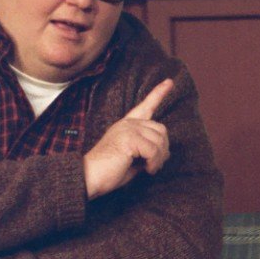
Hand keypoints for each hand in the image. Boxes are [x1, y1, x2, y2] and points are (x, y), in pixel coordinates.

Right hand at [83, 79, 173, 199]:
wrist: (89, 177)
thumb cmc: (110, 171)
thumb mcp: (133, 158)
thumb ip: (147, 150)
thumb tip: (166, 151)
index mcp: (127, 125)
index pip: (145, 106)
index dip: (158, 93)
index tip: (169, 82)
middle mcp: (128, 124)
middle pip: (161, 130)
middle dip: (163, 150)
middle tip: (154, 165)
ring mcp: (128, 129)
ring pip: (159, 141)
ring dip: (159, 159)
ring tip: (149, 169)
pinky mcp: (128, 138)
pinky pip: (154, 150)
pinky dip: (154, 162)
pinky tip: (146, 170)